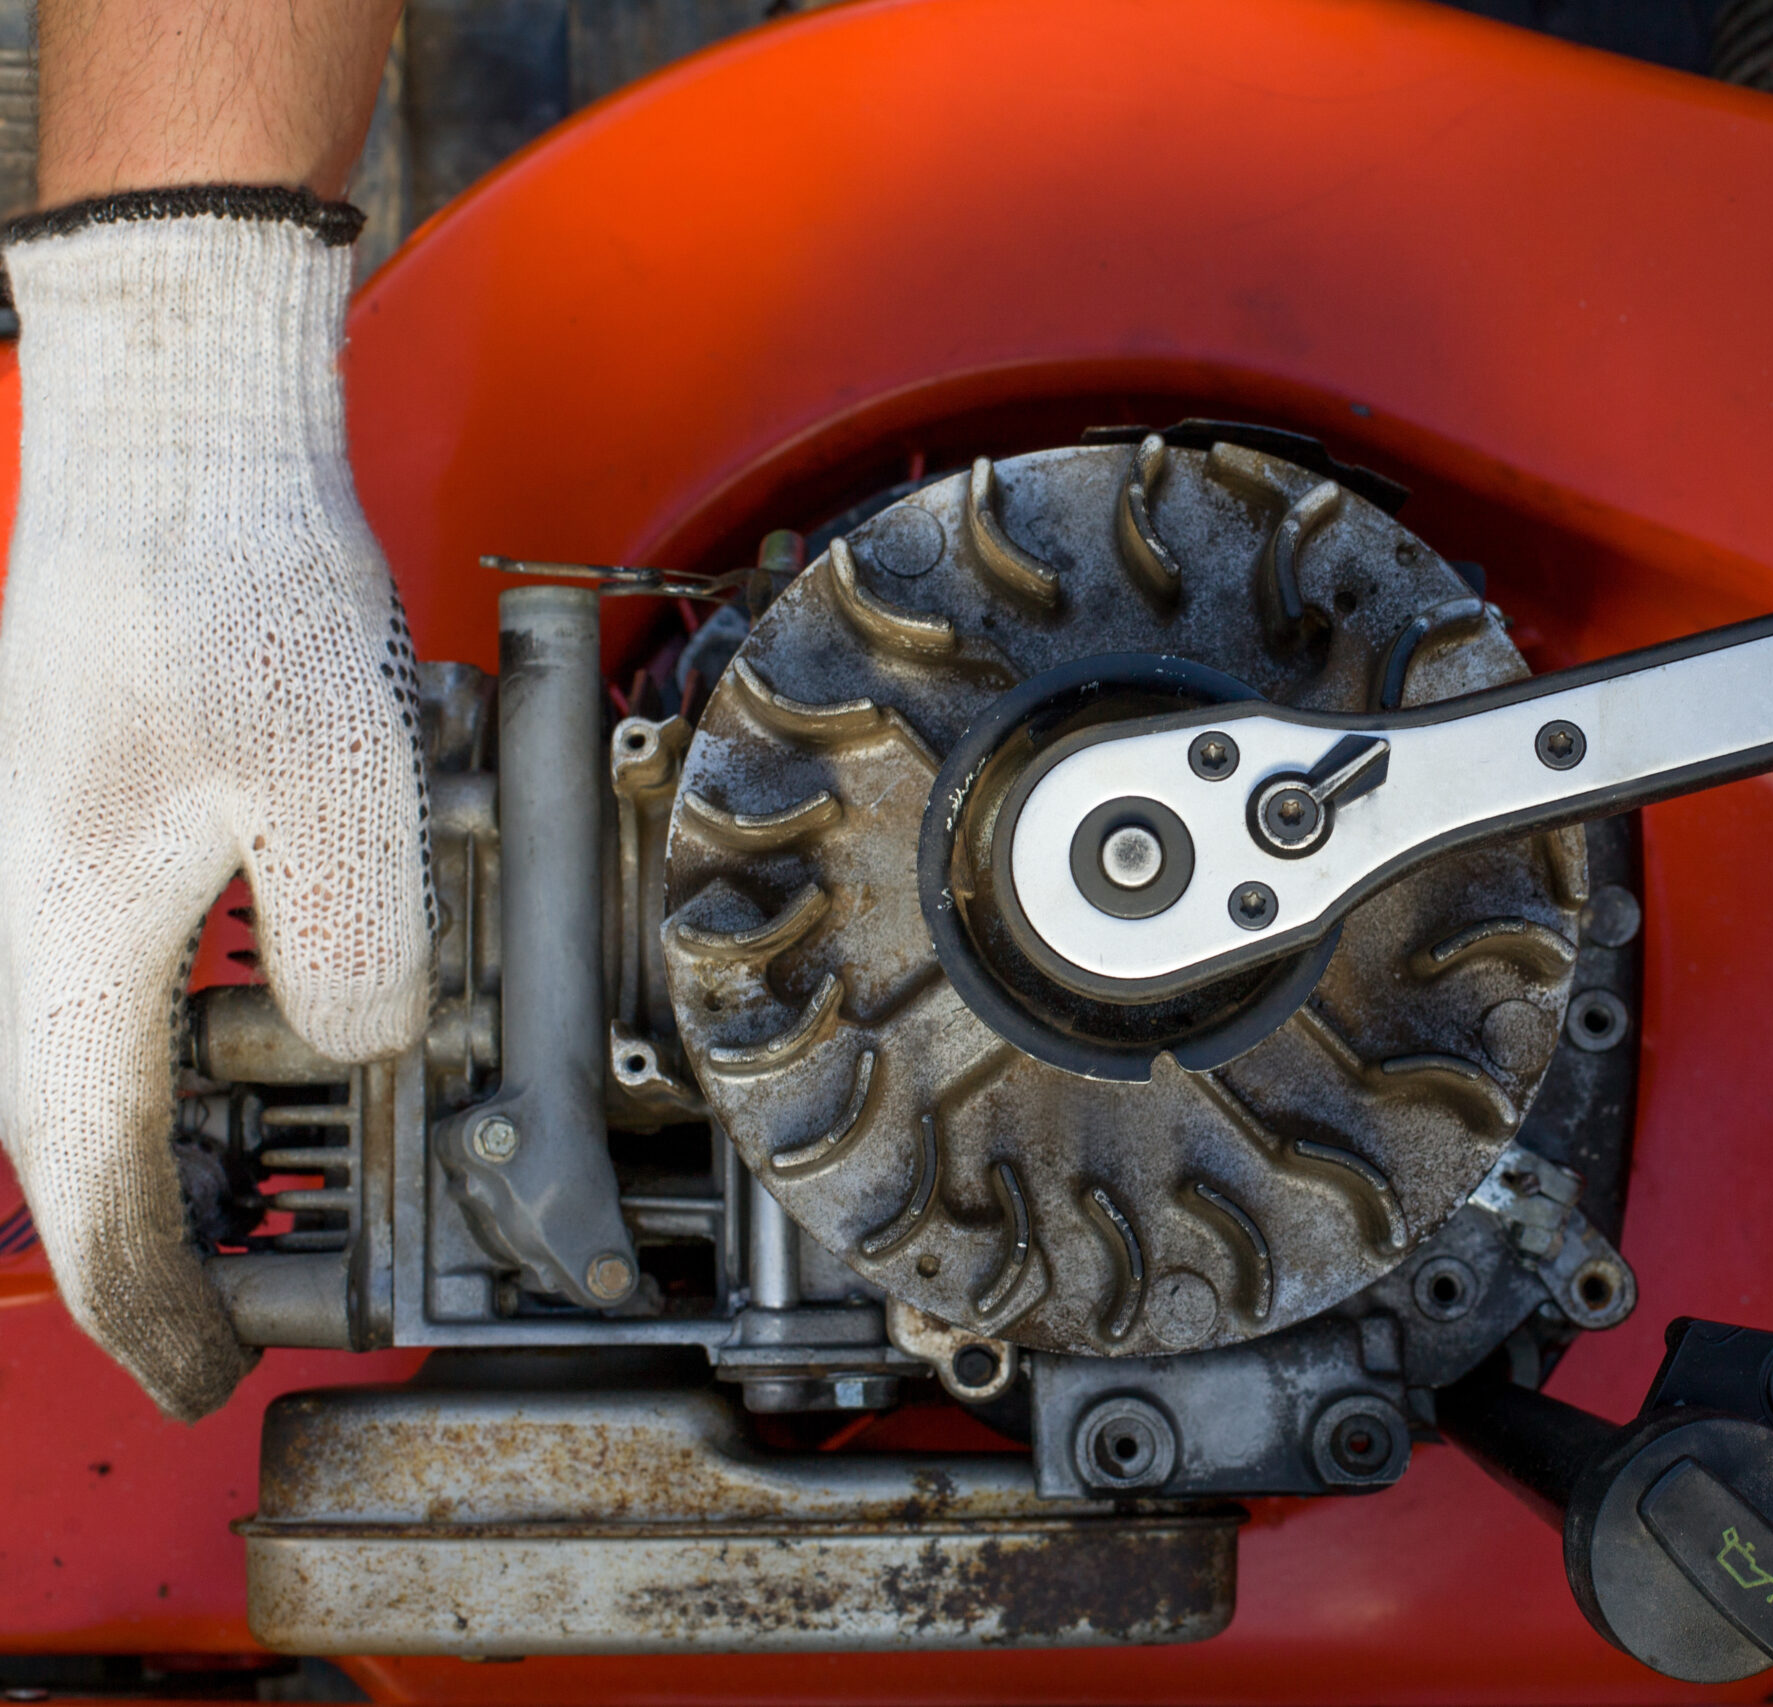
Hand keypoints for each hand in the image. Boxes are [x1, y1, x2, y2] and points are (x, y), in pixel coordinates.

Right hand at [0, 203, 431, 1419]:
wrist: (173, 436)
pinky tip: (243, 1029)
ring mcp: (33, 864)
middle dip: (152, 1236)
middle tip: (217, 1315)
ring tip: (242, 1201)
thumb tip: (350, 1042)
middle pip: (69, 1135)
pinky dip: (166, 1039)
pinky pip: (104, 974)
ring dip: (161, 1141)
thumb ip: (351, 958)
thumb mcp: (344, 794)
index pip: (92, 1178)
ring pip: (80, 1059)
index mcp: (66, 943)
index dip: (147, 1294)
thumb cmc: (236, 587)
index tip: (191, 1372)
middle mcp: (20, 921)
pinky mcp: (73, 813)